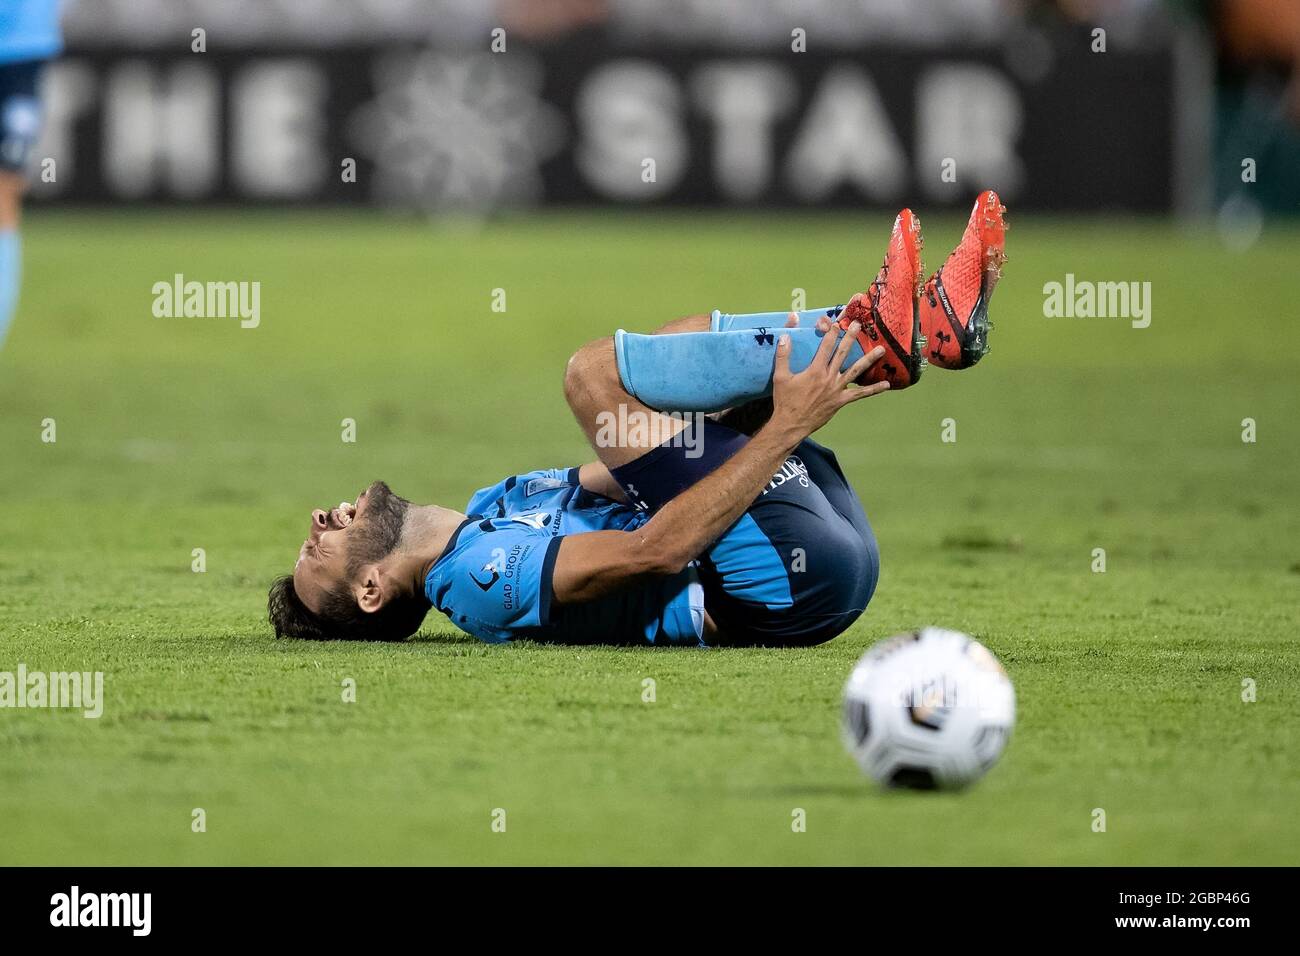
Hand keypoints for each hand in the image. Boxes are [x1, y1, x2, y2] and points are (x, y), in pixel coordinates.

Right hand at [768, 312, 888, 445]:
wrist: (791, 424)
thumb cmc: (785, 401)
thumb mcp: (780, 377)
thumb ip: (783, 355)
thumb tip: (784, 336)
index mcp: (814, 370)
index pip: (826, 347)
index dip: (832, 333)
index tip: (838, 323)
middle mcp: (828, 377)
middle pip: (842, 354)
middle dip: (851, 338)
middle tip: (858, 325)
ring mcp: (837, 389)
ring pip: (856, 370)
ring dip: (869, 359)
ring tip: (881, 349)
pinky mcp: (841, 401)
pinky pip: (860, 394)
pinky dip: (873, 389)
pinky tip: (886, 385)